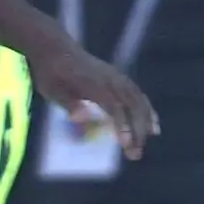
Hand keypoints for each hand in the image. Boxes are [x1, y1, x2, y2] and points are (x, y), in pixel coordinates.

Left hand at [29, 45, 159, 159]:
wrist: (55, 48)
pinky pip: (138, 94)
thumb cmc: (50, 73)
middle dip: (137, 131)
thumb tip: (79, 118)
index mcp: (93, 83)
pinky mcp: (117, 77)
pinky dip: (148, 110)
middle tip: (134, 155)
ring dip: (145, 123)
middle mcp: (109, 79)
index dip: (123, 125)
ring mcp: (115, 77)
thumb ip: (68, 103)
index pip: (114, 106)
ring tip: (143, 144)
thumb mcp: (52, 89)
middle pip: (131, 105)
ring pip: (138, 100)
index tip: (126, 144)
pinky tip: (153, 127)